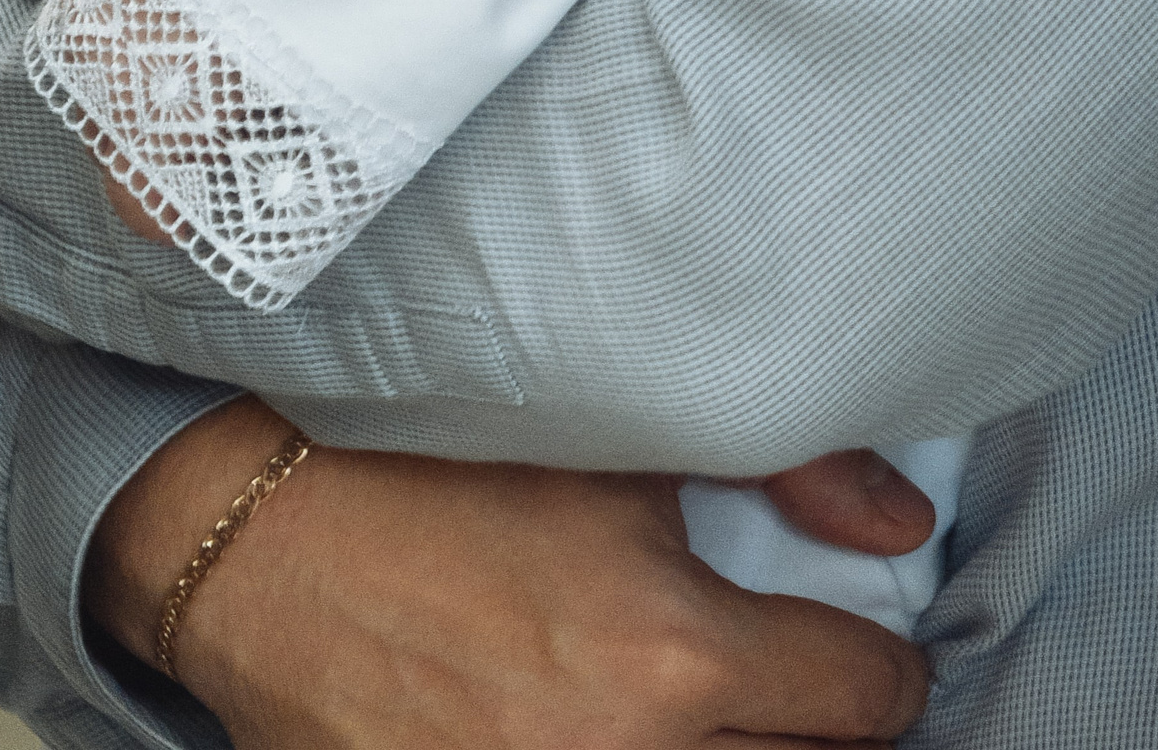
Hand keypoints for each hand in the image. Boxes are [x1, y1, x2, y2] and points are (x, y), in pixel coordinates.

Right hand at [86, 399, 929, 748]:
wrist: (253, 537)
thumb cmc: (428, 466)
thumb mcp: (608, 437)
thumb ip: (781, 463)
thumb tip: (903, 519)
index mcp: (672, 653)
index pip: (868, 698)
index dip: (869, 660)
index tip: (844, 646)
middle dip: (799, 726)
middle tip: (763, 680)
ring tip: (677, 708)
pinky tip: (589, 728)